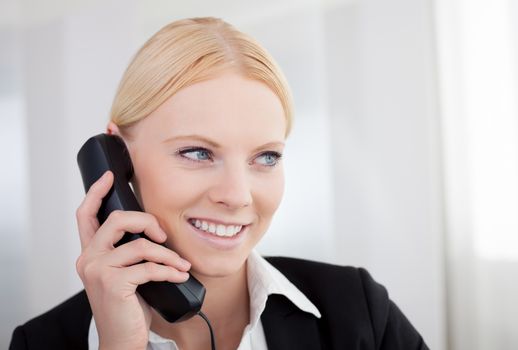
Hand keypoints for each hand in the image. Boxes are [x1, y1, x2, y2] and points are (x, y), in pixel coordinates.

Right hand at [75, 170, 190, 349]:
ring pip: (140, 246)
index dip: (96, 192)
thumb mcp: (124, 273)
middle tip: (163, 235)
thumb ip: (128, 251)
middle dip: (146, 221)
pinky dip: (170, 270)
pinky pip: (150, 267)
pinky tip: (180, 276)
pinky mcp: (113, 284)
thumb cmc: (127, 305)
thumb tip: (154, 230)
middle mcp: (89, 259)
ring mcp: (98, 271)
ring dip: (168, 255)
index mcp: (90, 253)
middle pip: (116, 220)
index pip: (85, 215)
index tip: (109, 176)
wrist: (122, 338)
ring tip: (181, 265)